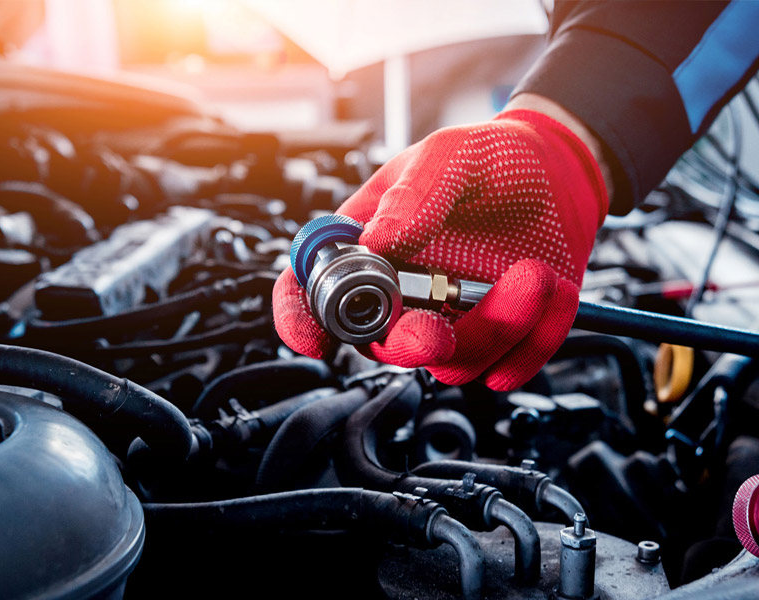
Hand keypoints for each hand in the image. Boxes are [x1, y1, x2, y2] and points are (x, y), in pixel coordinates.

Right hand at [273, 109, 607, 389]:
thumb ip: (414, 194)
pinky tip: (553, 290)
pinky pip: (511, 365)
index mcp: (369, 246)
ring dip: (497, 327)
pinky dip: (537, 338)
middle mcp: (403, 293)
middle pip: (382, 345)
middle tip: (438, 330)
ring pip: (454, 362)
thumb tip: (377, 241)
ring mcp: (451, 319)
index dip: (300, 320)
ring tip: (534, 273)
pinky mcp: (500, 336)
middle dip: (409, 345)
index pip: (312, 289)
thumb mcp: (450, 155)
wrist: (559, 172)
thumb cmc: (491, 159)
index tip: (314, 339)